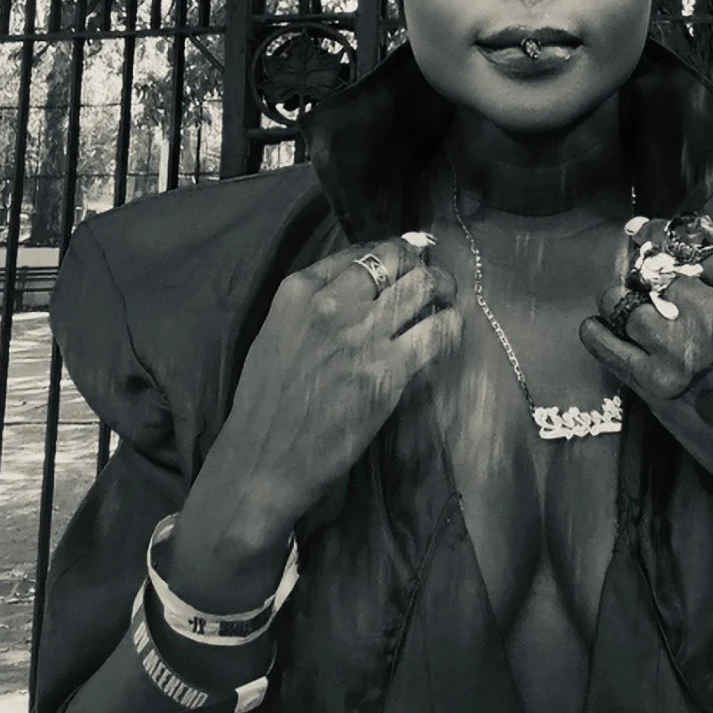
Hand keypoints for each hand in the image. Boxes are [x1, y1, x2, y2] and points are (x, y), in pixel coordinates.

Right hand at [171, 236, 460, 605]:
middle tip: (432, 280)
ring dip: (441, 288)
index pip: (360, 252)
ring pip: (422, 285)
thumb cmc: (264, 406)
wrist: (263, 461)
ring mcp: (362, 335)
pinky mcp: (388, 371)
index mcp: (298, 290)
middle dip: (419, 265)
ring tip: (446, 298)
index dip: (390, 253)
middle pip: (395, 260)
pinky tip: (450, 331)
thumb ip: (311, 307)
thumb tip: (355, 291)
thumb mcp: (276, 334)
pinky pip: (437, 331)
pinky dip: (450, 326)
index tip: (405, 259)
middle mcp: (333, 303)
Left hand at [581, 240, 712, 567]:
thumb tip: (691, 272)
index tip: (660, 247)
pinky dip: (597, 333)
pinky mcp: (654, 383)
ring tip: (620, 307)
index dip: (673, 245)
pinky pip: (607, 345)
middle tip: (644, 286)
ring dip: (619, 301)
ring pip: (624, 301)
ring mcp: (678, 347)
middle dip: (648, 276)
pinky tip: (597, 328)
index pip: (698, 247)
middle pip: (658, 271)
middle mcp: (710, 311)